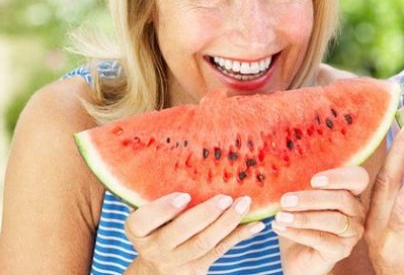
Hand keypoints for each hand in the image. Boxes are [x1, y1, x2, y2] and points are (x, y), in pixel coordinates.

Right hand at [124, 193, 262, 273]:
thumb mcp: (149, 214)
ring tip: (244, 203)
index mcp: (138, 231)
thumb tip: (179, 147)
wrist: (158, 268)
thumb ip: (157, 191)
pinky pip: (221, 250)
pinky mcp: (198, 267)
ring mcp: (177, 261)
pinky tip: (257, 223)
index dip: (162, 209)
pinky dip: (240, 235)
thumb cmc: (157, 226)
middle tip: (225, 197)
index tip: (184, 196)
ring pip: (204, 244)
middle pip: (179, 233)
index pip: (142, 221)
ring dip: (227, 222)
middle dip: (204, 215)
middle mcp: (154, 248)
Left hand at [272, 166, 368, 274]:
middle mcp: (357, 210)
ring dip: (304, 217)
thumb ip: (301, 187)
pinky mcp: (342, 249)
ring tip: (280, 216)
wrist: (298, 255)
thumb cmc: (300, 222)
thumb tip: (286, 175)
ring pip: (333, 220)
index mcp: (351, 192)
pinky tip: (280, 227)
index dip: (339, 177)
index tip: (314, 180)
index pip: (358, 178)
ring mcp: (352, 231)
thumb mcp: (300, 201)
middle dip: (312, 199)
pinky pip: (321, 239)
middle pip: (342, 199)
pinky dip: (298, 232)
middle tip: (286, 200)